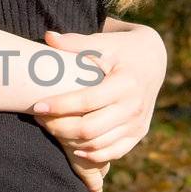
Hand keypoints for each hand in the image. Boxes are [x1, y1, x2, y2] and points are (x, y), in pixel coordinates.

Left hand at [32, 22, 166, 179]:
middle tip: (39, 118)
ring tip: (51, 128)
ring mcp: (138, 123)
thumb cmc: (122, 48)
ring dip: (69, 141)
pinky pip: (113, 152)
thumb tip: (48, 36)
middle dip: (58, 127)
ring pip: (98, 144)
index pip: (87, 101)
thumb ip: (75, 42)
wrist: (153, 60)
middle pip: (89, 129)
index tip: (36, 106)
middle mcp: (134, 106)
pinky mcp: (138, 133)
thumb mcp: (103, 42)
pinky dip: (91, 154)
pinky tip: (73, 147)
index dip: (59, 106)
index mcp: (126, 83)